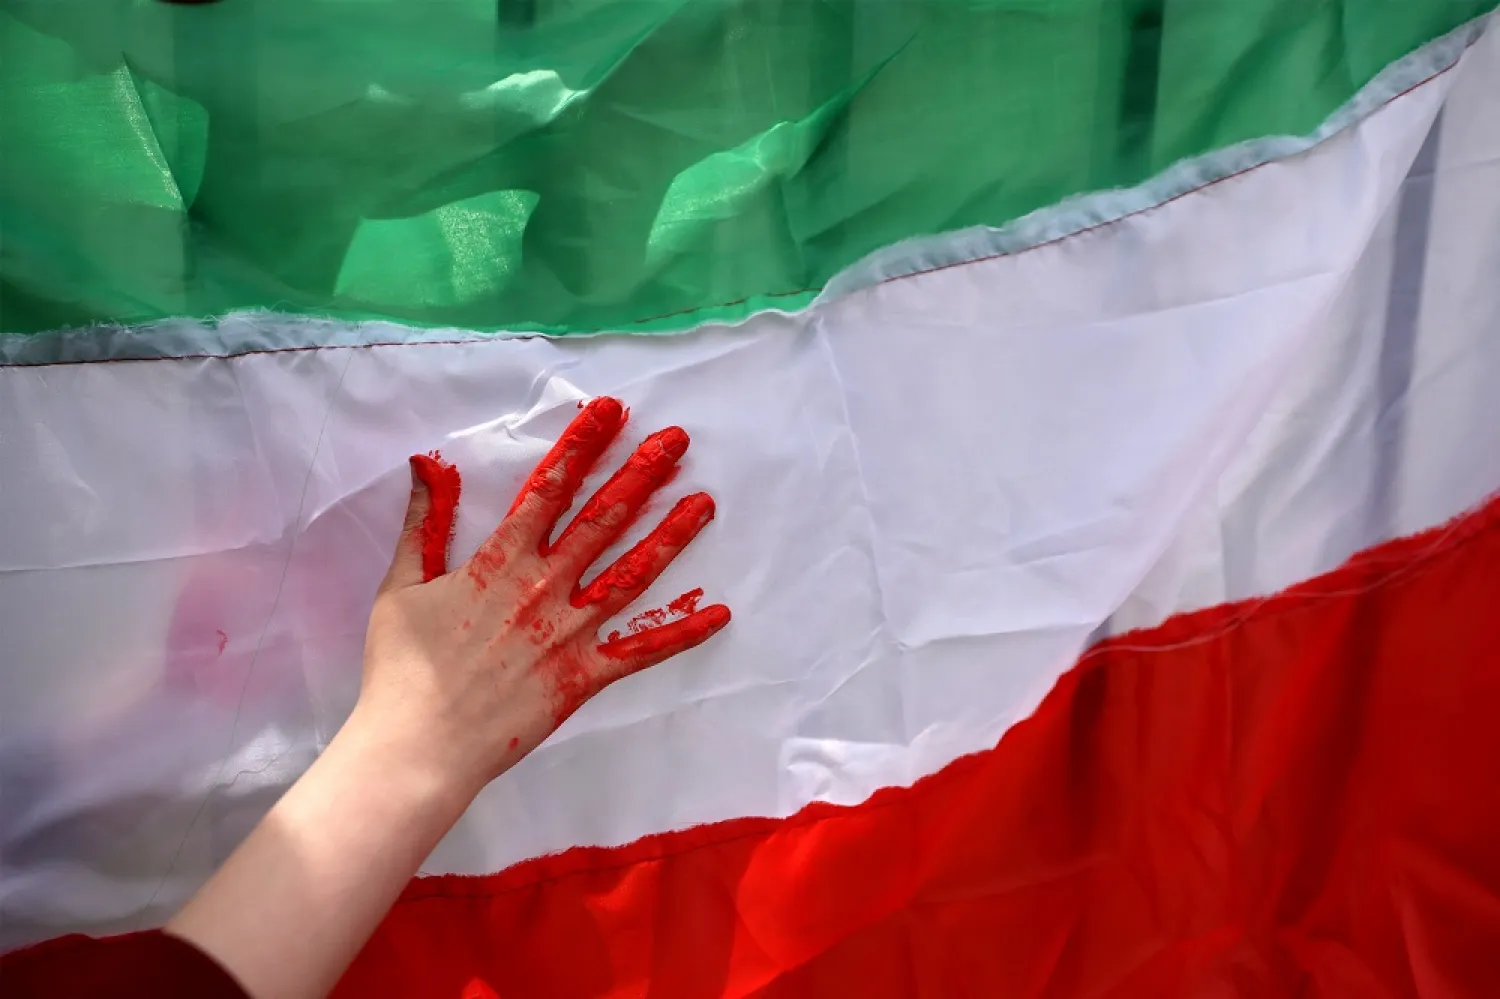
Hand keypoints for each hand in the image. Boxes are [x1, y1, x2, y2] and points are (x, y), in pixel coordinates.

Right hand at [355, 396, 730, 799]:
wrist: (416, 747)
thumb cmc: (401, 670)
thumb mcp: (401, 587)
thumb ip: (423, 524)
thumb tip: (425, 464)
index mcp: (500, 562)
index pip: (549, 488)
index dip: (583, 446)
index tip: (612, 412)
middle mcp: (543, 588)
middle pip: (602, 519)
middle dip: (641, 474)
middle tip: (677, 441)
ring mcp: (569, 633)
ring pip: (632, 575)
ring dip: (671, 536)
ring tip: (705, 502)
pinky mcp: (583, 677)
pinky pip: (641, 652)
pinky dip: (682, 633)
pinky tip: (720, 613)